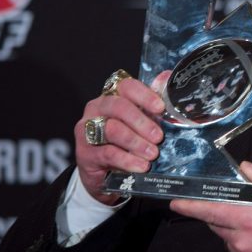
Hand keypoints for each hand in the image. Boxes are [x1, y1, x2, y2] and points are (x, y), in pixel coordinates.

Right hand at [74, 72, 168, 204]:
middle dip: (142, 122)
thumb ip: (152, 103)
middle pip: (119, 107)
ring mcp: (87, 130)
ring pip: (113, 130)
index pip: (126, 87)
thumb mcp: (139, 123)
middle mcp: (96, 109)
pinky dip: (128, 160)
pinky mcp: (84, 152)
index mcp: (112, 96)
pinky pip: (108, 153)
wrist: (103, 174)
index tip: (161, 108)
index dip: (145, 95)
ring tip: (152, 153)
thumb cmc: (124, 143)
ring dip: (136, 142)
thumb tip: (167, 76)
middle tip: (159, 137)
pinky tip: (141, 166)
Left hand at [170, 162, 251, 251]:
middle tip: (240, 205)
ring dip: (234, 226)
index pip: (212, 211)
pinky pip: (236, 248)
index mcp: (250, 220)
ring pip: (226, 236)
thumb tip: (245, 168)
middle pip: (217, 223)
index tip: (177, 202)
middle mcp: (242, 240)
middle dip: (221, 211)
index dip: (191, 206)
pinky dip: (243, 238)